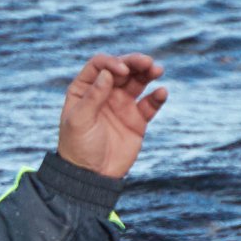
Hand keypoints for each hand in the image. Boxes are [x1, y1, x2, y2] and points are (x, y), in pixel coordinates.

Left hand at [57, 52, 166, 179]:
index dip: (112, 63)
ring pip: (138, 82)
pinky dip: (157, 97)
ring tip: (158, 70)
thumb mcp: (79, 121)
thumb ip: (93, 96)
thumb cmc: (78, 148)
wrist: (92, 177)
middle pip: (122, 69)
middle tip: (148, 63)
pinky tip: (162, 92)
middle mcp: (104, 93)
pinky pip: (149, 104)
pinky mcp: (137, 120)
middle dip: (135, 63)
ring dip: (148, 73)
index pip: (100, 66)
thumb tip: (107, 73)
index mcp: (85, 89)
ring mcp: (122, 105)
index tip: (122, 71)